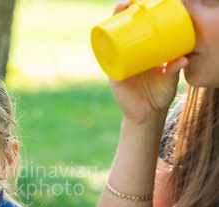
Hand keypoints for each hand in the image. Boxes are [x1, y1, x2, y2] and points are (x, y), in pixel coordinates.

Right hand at [109, 0, 188, 125]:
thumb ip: (175, 68)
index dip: (135, 16)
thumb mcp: (169, 79)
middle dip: (121, 14)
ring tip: (118, 14)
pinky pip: (105, 60)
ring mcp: (118, 64)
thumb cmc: (158, 95)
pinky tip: (102, 37)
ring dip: (110, 25)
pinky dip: (102, 48)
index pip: (135, 30)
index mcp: (140, 53)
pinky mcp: (113, 74)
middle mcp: (126, 56)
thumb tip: (184, 57)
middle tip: (128, 4)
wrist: (147, 115)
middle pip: (120, 31)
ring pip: (111, 41)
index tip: (140, 4)